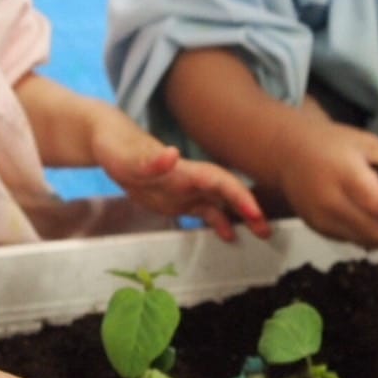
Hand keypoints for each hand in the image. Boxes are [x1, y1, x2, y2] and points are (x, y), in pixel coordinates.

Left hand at [90, 109, 268, 241]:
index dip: (239, 196)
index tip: (256, 212)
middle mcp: (190, 179)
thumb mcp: (129, 157)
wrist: (109, 142)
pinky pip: (202, 211)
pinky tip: (229, 236)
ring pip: (219, 203)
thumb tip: (173, 154)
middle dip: (247, 209)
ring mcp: (185, 189)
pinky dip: (217, 222)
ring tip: (260, 234)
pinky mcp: (177, 199)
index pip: (219, 181)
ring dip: (239, 217)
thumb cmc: (119, 147)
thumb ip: (151, 160)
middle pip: (226, 193)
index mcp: (183, 169)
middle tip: (267, 230)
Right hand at [278, 123, 377, 247]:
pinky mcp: (318, 230)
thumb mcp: (367, 144)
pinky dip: (365, 233)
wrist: (286, 153)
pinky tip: (365, 215)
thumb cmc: (330, 143)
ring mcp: (323, 220)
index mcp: (347, 176)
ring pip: (367, 242)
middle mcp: (332, 202)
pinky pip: (352, 241)